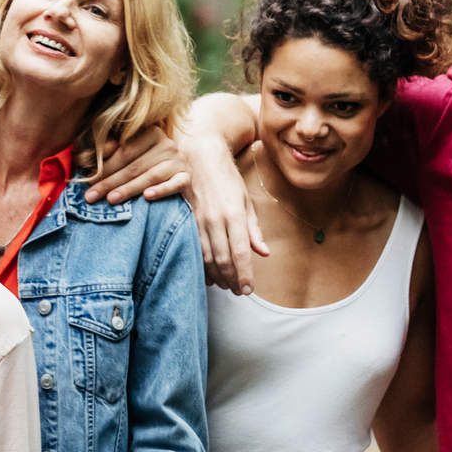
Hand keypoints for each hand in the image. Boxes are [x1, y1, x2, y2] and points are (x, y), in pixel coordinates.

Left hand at [87, 124, 189, 204]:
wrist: (176, 169)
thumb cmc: (146, 160)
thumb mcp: (130, 151)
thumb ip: (114, 149)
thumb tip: (100, 151)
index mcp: (151, 132)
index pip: (126, 151)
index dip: (106, 166)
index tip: (89, 180)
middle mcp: (167, 144)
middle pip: (135, 165)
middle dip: (111, 181)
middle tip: (92, 195)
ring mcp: (179, 160)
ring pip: (151, 176)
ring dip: (129, 188)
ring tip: (111, 199)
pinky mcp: (187, 176)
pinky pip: (174, 184)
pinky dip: (161, 190)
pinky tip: (147, 197)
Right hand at [183, 132, 266, 294]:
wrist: (200, 160)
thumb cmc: (228, 180)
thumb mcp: (247, 202)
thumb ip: (254, 230)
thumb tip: (263, 253)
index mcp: (234, 215)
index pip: (241, 252)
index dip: (244, 274)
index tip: (248, 289)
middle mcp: (216, 220)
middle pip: (223, 259)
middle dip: (231, 279)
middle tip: (237, 291)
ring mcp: (199, 221)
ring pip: (207, 257)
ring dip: (216, 275)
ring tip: (225, 286)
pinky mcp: (188, 221)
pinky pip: (195, 249)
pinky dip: (201, 265)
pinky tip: (207, 274)